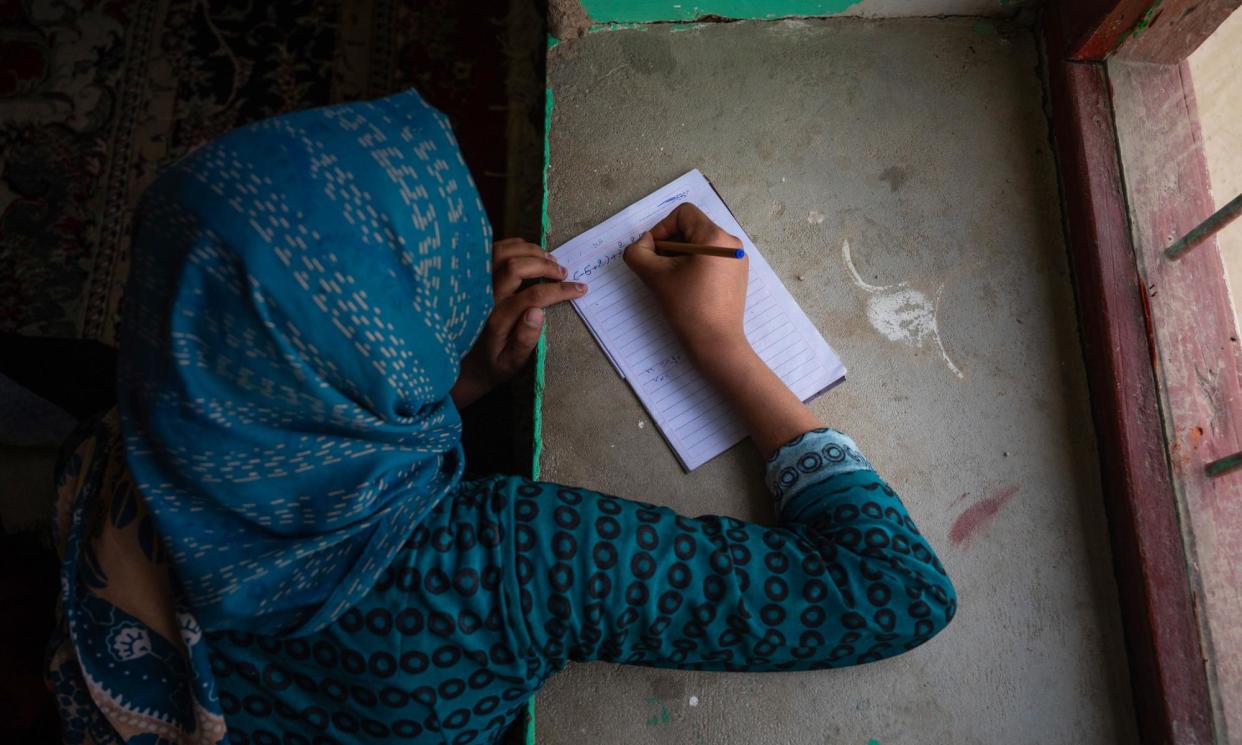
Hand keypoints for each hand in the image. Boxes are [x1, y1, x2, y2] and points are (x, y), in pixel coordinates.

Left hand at [451, 238, 586, 408]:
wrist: (466, 361)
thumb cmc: (495, 362)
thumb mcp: (511, 363)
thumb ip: (524, 341)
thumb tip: (537, 312)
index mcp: (498, 320)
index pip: (532, 296)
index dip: (559, 290)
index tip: (580, 289)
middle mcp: (485, 297)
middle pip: (514, 267)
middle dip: (544, 265)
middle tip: (563, 272)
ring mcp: (478, 284)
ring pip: (501, 253)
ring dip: (530, 251)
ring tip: (550, 260)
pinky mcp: (475, 277)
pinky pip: (492, 250)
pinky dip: (514, 245)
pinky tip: (530, 253)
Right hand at [623, 204, 749, 360]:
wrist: (716, 343)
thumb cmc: (688, 308)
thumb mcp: (655, 277)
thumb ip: (638, 253)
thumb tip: (641, 246)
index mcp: (715, 237)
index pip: (682, 214)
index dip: (661, 228)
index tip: (653, 253)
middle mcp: (731, 242)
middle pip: (691, 228)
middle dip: (669, 245)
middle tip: (657, 268)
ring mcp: (737, 259)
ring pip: (700, 245)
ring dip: (679, 256)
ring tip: (671, 280)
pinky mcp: (737, 275)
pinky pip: (711, 259)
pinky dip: (694, 266)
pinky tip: (686, 287)